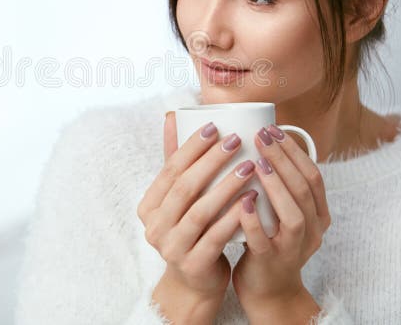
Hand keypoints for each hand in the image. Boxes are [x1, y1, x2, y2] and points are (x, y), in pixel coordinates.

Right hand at [136, 111, 258, 300]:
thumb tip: (172, 117)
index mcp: (149, 206)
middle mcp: (155, 227)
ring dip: (226, 186)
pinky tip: (252, 200)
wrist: (195, 283)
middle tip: (236, 140)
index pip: (170, 169)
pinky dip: (234, 216)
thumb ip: (176, 162)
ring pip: (201, 211)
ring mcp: (172, 248)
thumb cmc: (191, 231)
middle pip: (184, 187)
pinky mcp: (193, 265)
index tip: (214, 127)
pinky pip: (216, 236)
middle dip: (211, 161)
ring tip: (250, 167)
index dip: (191, 147)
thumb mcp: (180, 199)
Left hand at [232, 125, 330, 308]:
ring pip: (294, 214)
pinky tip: (242, 202)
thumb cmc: (270, 240)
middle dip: (283, 159)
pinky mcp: (271, 262)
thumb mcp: (283, 211)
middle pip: (304, 189)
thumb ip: (280, 183)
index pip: (313, 175)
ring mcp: (293, 248)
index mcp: (317, 214)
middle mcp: (312, 230)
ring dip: (276, 185)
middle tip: (262, 135)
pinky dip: (254, 221)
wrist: (268, 290)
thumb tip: (261, 139)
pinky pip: (265, 241)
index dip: (295, 151)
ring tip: (257, 163)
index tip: (273, 128)